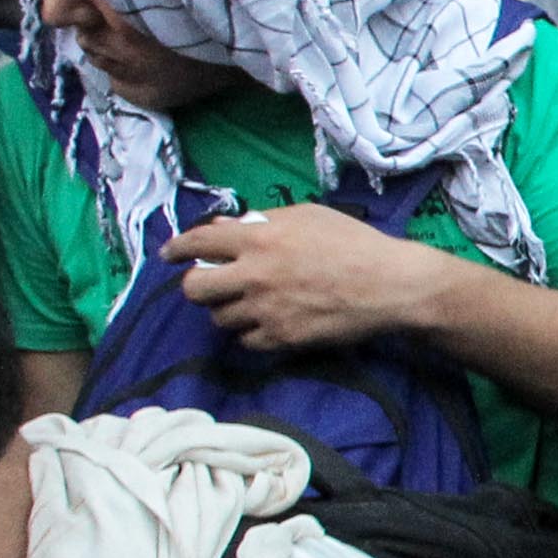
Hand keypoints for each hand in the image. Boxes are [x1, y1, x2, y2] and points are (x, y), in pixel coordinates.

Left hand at [161, 203, 447, 350]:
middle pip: (194, 289)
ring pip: (219, 318)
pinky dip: (252, 332)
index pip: (197, 243)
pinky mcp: (282, 338)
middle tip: (210, 286)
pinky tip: (268, 322)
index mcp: (258, 239)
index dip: (175, 248)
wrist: (390, 285)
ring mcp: (266, 310)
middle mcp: (254, 275)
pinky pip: (246, 341)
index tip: (168, 255)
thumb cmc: (353, 242)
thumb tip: (224, 227)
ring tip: (249, 304)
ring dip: (228, 310)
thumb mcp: (308, 216)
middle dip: (195, 287)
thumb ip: (262, 220)